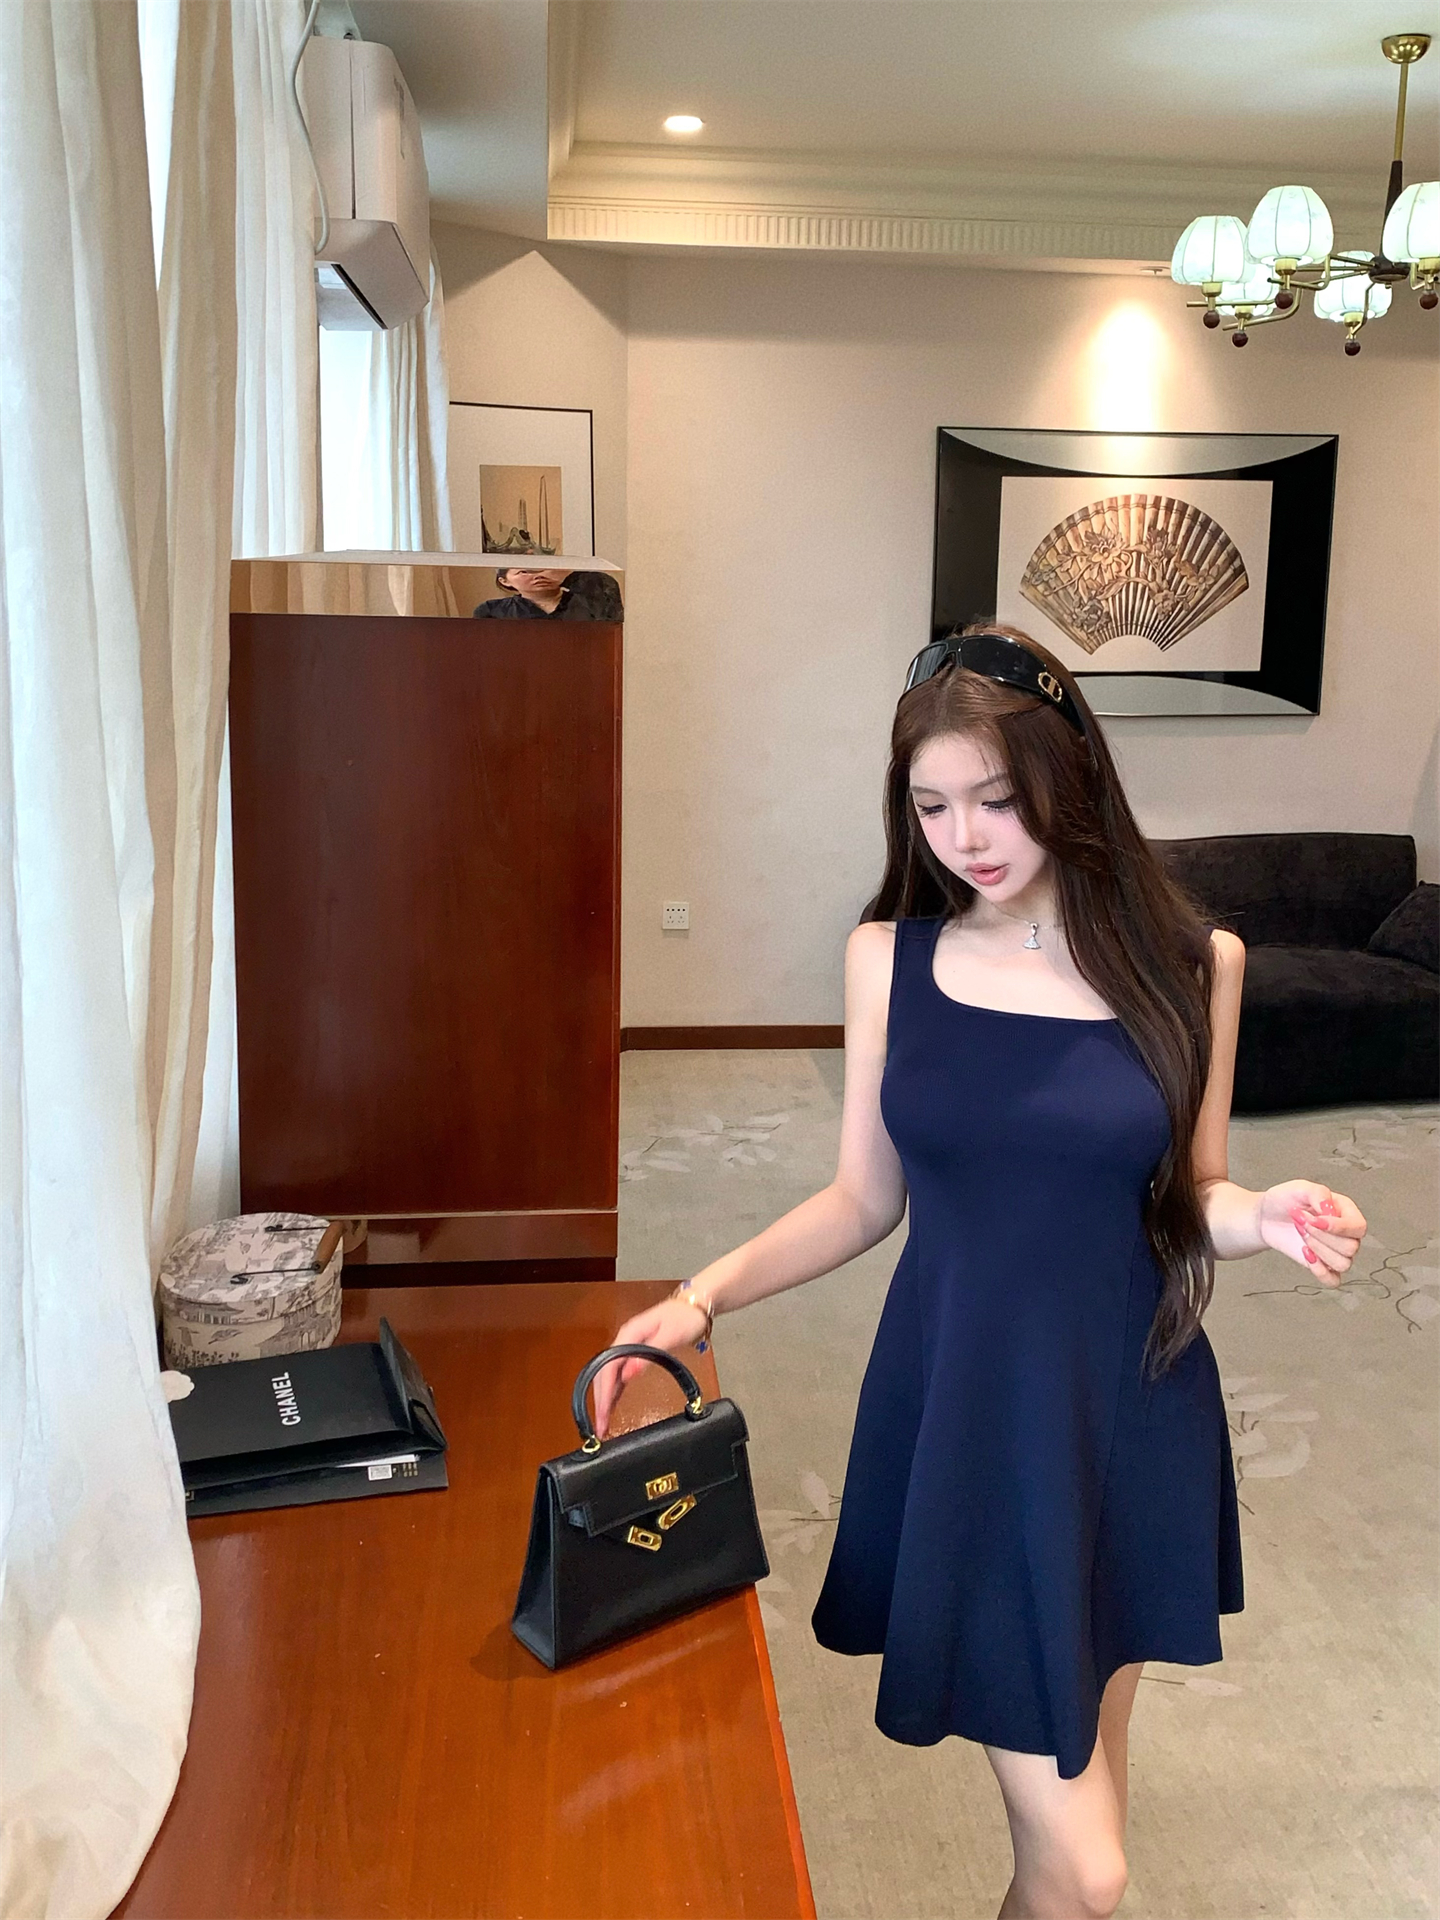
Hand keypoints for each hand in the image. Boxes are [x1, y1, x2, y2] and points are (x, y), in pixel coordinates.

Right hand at [589, 1296, 709, 1439]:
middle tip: (600, 1427)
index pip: (608, 1367)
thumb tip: (627, 1375)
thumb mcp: (669, 1336)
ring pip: (609, 1375)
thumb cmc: (684, 1318)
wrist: (694, 1306)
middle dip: (600, 1401)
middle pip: (604, 1373)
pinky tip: (612, 1406)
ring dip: (605, 1399)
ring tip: (603, 1423)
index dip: (603, 1393)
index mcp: (628, 1335)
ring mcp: (628, 1347)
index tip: (602, 1415)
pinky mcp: (635, 1353)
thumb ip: (647, 1356)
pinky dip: (614, 1392)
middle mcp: (624, 1341)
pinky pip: (619, 1375)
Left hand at [1257, 1179, 1365, 1284]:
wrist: (1266, 1217)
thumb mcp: (1300, 1188)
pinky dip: (1320, 1271)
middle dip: (1321, 1236)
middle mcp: (1346, 1234)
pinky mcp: (1323, 1266)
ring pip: (1343, 1263)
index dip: (1338, 1227)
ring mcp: (1336, 1252)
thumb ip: (1317, 1192)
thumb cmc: (1285, 1201)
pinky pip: (1333, 1280)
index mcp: (1346, 1212)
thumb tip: (1329, 1208)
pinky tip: (1306, 1254)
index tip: (1314, 1219)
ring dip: (1318, 1249)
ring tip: (1303, 1234)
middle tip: (1302, 1223)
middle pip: (1351, 1247)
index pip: (1358, 1227)